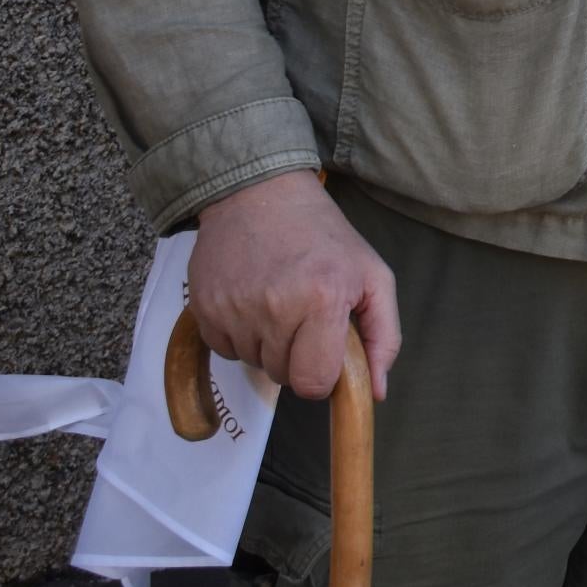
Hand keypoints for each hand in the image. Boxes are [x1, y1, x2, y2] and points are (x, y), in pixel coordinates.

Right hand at [186, 170, 401, 399]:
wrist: (261, 194)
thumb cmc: (324, 236)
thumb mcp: (372, 276)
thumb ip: (384, 337)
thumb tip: (378, 392)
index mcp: (322, 300)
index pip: (314, 383)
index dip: (323, 376)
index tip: (326, 352)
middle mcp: (274, 308)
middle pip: (283, 377)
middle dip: (298, 356)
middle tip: (305, 316)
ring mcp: (233, 310)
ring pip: (253, 364)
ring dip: (269, 345)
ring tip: (279, 301)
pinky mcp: (203, 309)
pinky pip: (225, 350)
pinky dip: (241, 335)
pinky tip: (253, 300)